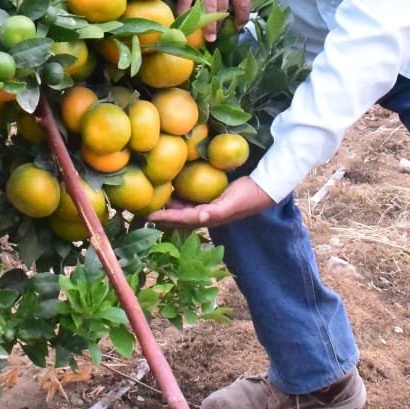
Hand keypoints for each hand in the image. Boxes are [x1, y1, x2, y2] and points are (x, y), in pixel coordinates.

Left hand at [148, 176, 273, 229]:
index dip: (166, 218)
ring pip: (184, 211)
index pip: (182, 219)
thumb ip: (216, 211)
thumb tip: (199, 217)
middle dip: (163, 217)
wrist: (265, 189)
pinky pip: (191, 202)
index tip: (148, 215)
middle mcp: (207, 215)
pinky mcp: (212, 200)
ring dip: (169, 208)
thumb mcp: (232, 202)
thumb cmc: (248, 195)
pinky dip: (179, 199)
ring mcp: (210, 208)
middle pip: (180, 219)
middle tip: (144, 212)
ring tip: (154, 202)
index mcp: (209, 217)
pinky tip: (172, 191)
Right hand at [178, 0, 263, 41]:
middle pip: (224, 10)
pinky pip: (186, 1)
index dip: (243, 17)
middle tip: (223, 33)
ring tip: (209, 38)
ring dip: (208, 27)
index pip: (243, 5)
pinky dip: (184, 13)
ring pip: (207, 10)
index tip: (241, 24)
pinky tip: (184, 24)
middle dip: (224, 23)